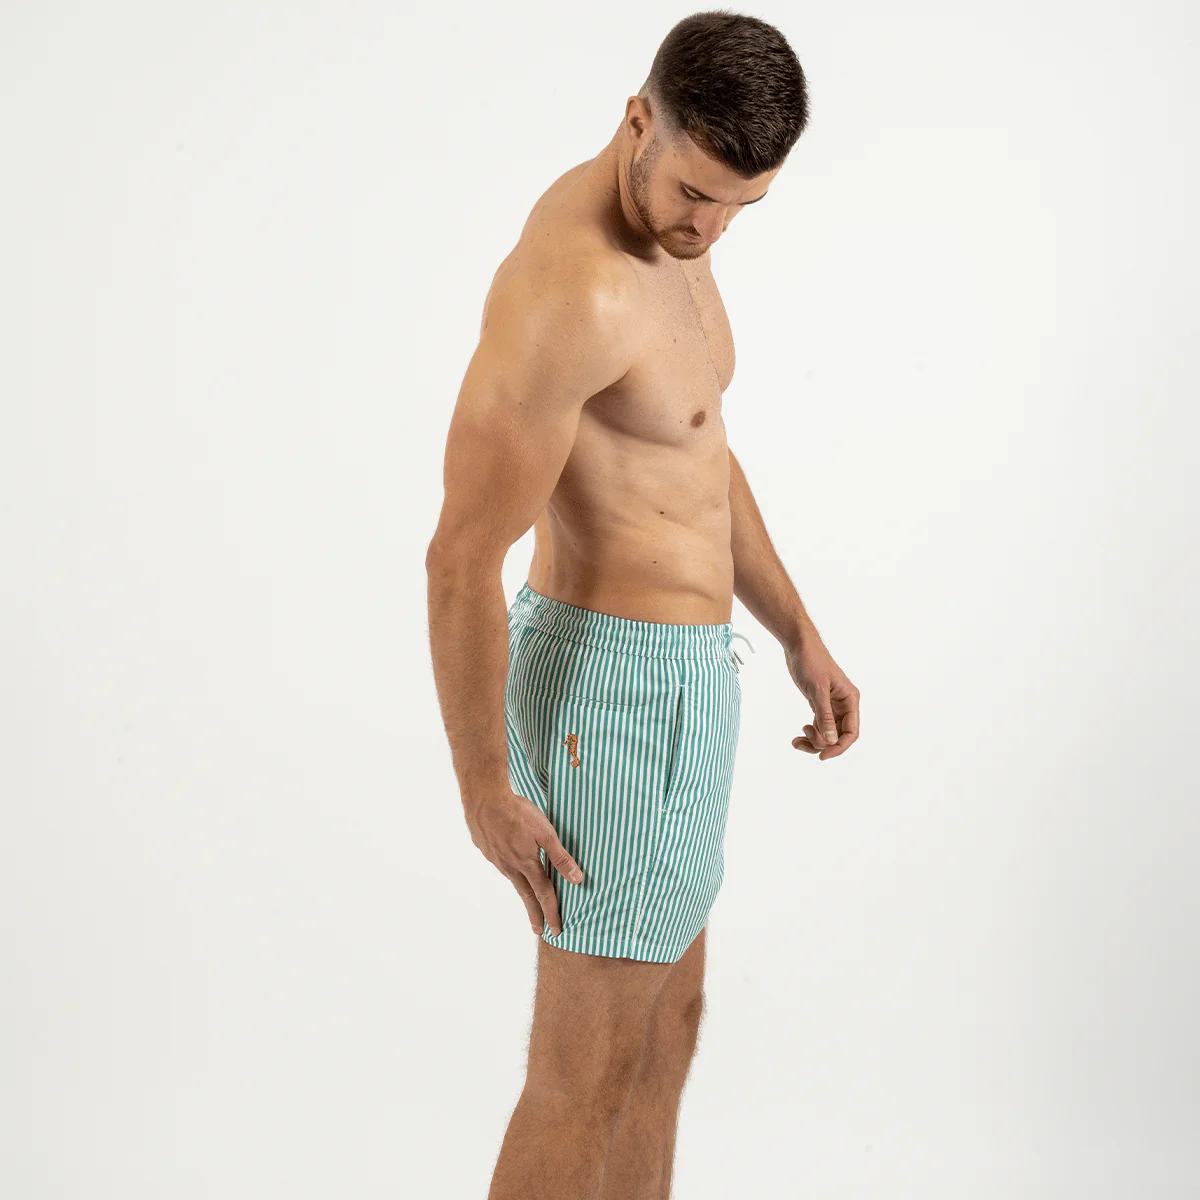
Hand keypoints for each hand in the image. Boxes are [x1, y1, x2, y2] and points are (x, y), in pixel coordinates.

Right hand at [464, 789, 584, 936]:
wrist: (484, 799)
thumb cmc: (518, 812)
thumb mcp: (545, 833)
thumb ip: (560, 856)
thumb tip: (577, 879)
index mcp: (527, 864)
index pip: (544, 894)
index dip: (552, 912)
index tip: (556, 930)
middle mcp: (510, 866)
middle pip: (526, 895)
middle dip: (535, 914)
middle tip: (539, 930)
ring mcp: (496, 858)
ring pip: (513, 880)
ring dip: (522, 895)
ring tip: (528, 902)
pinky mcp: (486, 849)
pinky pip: (501, 866)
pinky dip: (510, 874)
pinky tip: (510, 869)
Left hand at [784, 634, 859, 760]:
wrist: (799, 645)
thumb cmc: (811, 661)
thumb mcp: (817, 690)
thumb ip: (824, 716)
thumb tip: (832, 741)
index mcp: (850, 700)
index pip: (851, 732)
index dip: (839, 747)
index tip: (822, 756)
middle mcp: (844, 704)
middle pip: (839, 736)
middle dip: (822, 743)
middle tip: (803, 738)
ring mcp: (832, 705)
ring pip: (828, 733)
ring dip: (814, 740)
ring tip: (797, 740)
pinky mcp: (820, 704)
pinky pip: (820, 726)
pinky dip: (810, 733)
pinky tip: (798, 736)